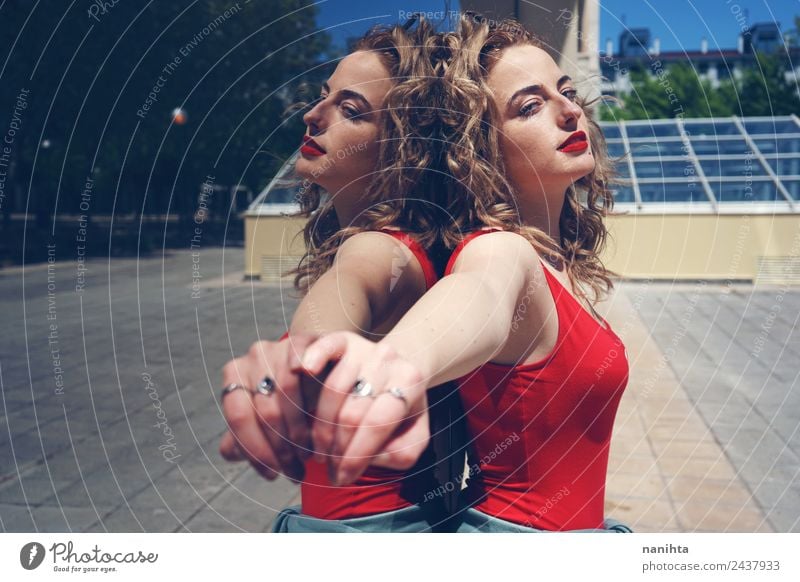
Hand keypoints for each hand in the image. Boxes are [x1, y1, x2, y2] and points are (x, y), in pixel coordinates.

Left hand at [218, 334, 317, 481]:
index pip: (238, 416)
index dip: (255, 450)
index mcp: (235, 375)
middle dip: (281, 448)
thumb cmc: (291, 404)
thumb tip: (228, 452)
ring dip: (300, 428)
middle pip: (264, 409)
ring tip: (310, 452)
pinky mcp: (305, 339)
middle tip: (295, 471)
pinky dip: (308, 383)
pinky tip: (316, 411)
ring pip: (285, 390)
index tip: (273, 474)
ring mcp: (279, 345)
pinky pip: (303, 363)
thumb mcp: (267, 422)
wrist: (321, 371)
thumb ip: (246, 436)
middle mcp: (253, 356)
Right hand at [300, 332, 429, 484]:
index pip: (379, 423)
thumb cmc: (401, 406)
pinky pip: (324, 346)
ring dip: (317, 427)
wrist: (398, 363)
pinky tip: (302, 371)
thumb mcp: (414, 432)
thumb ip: (403, 451)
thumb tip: (373, 457)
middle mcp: (387, 360)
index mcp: (409, 382)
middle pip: (352, 412)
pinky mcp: (341, 339)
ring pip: (332, 390)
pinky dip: (312, 357)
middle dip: (335, 449)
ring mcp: (363, 347)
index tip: (342, 478)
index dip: (357, 456)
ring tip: (315, 450)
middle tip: (327, 469)